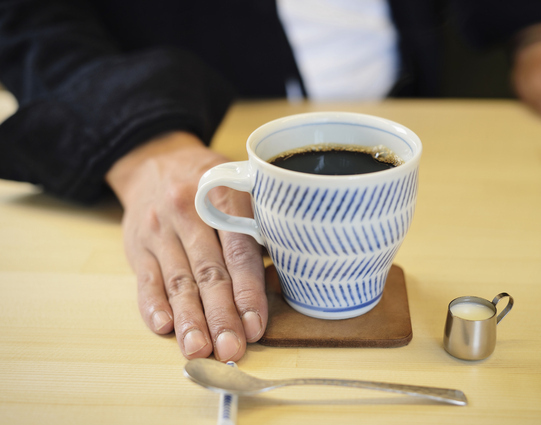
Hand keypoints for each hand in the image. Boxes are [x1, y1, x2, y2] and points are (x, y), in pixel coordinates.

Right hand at [106, 131, 267, 360]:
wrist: (155, 161)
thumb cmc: (209, 184)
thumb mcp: (239, 189)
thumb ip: (257, 231)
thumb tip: (278, 282)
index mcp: (221, 198)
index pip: (238, 252)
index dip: (248, 291)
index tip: (255, 324)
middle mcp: (187, 212)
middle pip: (208, 272)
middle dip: (221, 315)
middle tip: (231, 349)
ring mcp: (159, 230)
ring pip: (177, 281)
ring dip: (189, 319)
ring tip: (198, 349)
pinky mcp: (137, 245)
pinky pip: (145, 279)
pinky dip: (153, 305)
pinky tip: (164, 327)